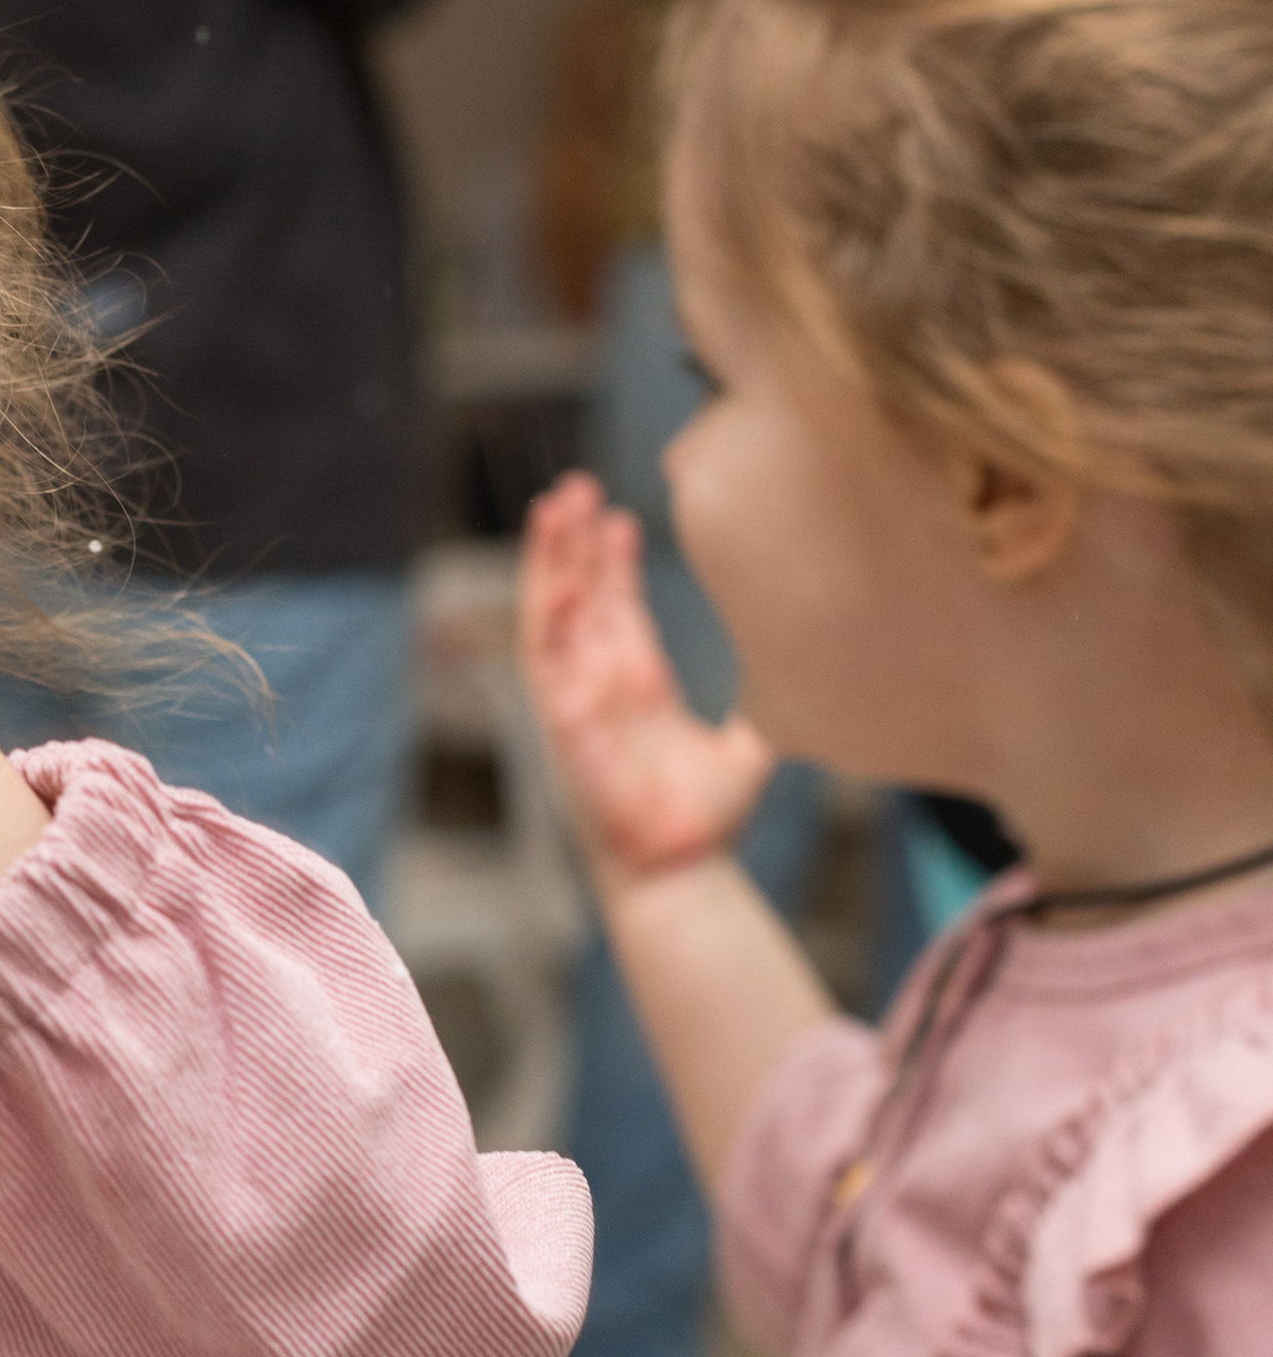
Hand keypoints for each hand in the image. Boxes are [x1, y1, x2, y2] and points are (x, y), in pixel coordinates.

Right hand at [519, 475, 772, 884]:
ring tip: (553, 508)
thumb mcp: (746, 749)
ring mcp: (578, 701)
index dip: (611, 560)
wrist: (680, 869)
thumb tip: (810, 682)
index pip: (616, 606)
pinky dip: (548, 622)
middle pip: (577, 596)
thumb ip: (764, 712)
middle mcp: (601, 684)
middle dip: (571, 542)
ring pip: (552, 616)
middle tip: (574, 487)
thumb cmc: (704, 821)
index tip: (617, 512)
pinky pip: (546, 665)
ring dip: (549, 563)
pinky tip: (559, 582)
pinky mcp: (564, 726)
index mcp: (638, 683)